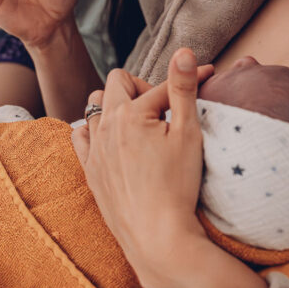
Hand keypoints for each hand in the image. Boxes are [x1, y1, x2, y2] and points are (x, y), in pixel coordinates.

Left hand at [72, 49, 213, 287]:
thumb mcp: (188, 133)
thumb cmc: (177, 186)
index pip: (162, 85)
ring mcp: (94, 149)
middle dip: (142, 86)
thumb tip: (183, 51)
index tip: (209, 76)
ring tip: (139, 122)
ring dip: (114, 105)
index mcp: (131, 113)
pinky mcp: (89, 170)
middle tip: (165, 108)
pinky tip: (112, 139)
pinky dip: (93, 130)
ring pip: (94, 106)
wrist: (157, 236)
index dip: (189, 79)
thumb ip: (183, 88)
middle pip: (118, 82)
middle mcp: (106, 126)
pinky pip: (79, 136)